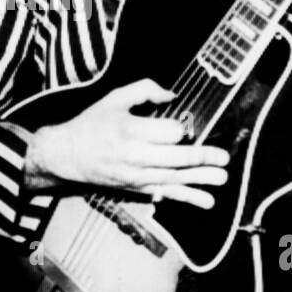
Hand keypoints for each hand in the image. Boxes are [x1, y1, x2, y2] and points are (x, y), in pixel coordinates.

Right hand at [24, 78, 229, 209]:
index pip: (168, 132)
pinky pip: (166, 193)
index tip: (184, 127)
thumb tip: (172, 95)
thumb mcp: (115, 98)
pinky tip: (206, 201)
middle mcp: (135, 155)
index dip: (181, 129)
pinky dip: (187, 198)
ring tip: (222, 178)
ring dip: (201, 179)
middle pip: (176, 158)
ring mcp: (137, 175)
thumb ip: (144, 90)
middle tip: (223, 157)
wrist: (68, 155)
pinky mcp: (137, 187)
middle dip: (202, 157)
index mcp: (130, 130)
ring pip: (176, 178)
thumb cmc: (92, 124)